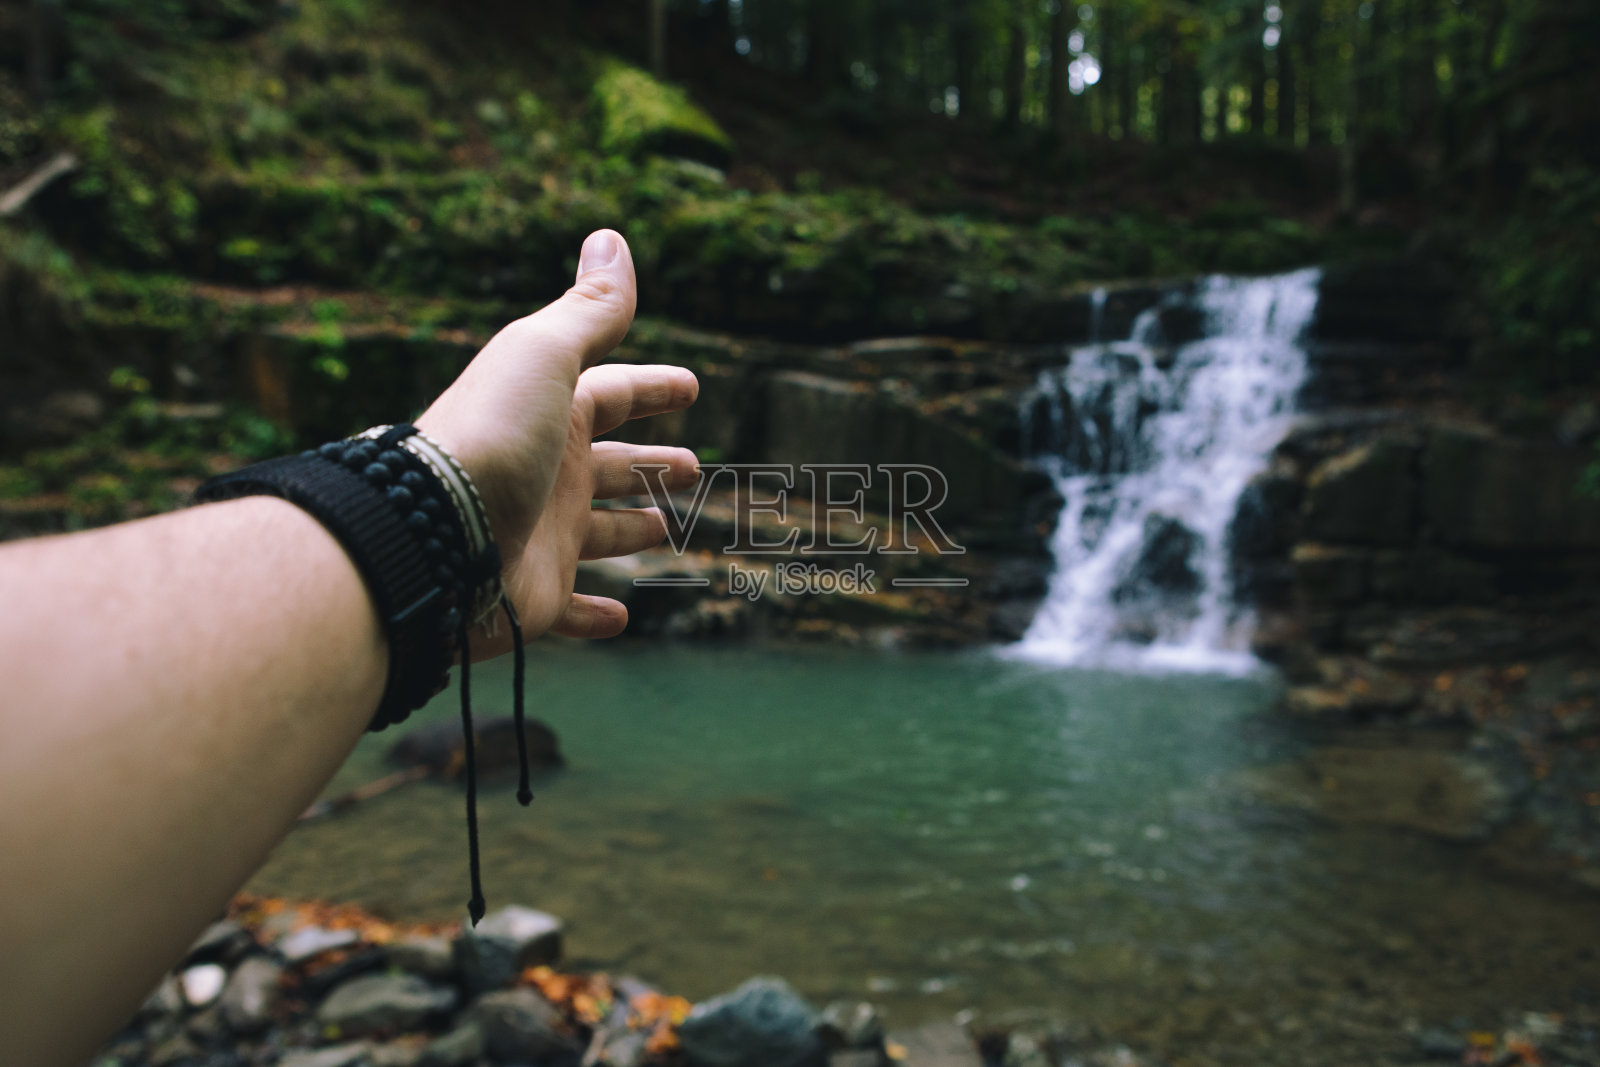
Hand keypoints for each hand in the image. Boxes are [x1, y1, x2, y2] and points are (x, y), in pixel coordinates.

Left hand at [415, 230, 699, 651]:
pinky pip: (570, 611)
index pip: (610, 393)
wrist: (432, 536)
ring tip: (664, 529)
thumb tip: (612, 239)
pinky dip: (596, 616)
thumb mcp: (544, 356)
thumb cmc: (492, 437)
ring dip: (629, 530)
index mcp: (550, 416)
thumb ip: (588, 309)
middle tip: (689, 467)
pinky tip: (622, 616)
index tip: (691, 387)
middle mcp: (546, 474)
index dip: (651, 388)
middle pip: (607, 464)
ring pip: (597, 534)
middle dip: (647, 463)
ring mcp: (540, 538)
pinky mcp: (534, 598)